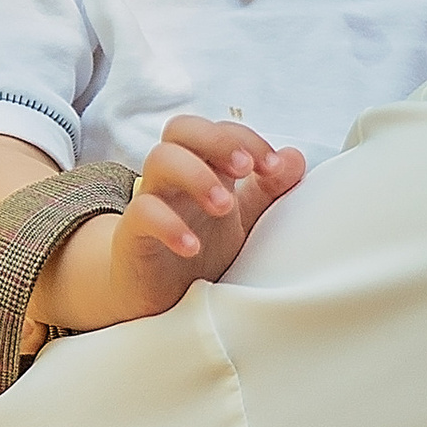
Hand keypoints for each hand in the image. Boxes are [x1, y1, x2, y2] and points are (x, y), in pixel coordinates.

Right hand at [33, 117, 304, 334]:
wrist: (155, 298)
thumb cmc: (200, 250)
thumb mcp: (242, 222)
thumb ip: (268, 191)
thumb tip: (294, 156)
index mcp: (203, 168)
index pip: (219, 130)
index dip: (246, 139)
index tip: (275, 166)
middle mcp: (175, 177)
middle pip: (182, 128)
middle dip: (217, 140)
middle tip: (245, 168)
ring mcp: (151, 200)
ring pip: (160, 159)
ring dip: (197, 176)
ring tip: (224, 206)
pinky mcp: (132, 234)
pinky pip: (143, 213)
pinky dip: (169, 225)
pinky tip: (194, 247)